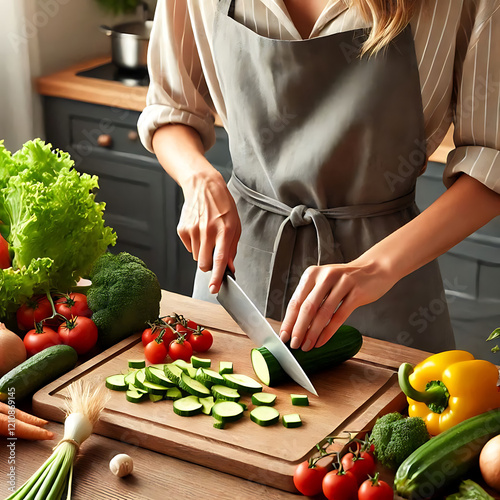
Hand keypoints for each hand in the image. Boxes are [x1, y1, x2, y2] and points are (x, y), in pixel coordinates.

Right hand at [177, 169, 240, 293]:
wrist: (203, 186)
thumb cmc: (222, 205)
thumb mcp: (235, 226)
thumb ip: (232, 249)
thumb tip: (230, 268)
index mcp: (224, 230)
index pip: (220, 259)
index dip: (216, 276)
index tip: (214, 289)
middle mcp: (208, 231)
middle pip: (203, 264)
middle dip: (208, 266)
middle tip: (212, 254)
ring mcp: (193, 230)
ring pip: (196, 257)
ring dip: (202, 252)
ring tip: (207, 235)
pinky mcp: (182, 229)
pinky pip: (188, 248)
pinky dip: (194, 244)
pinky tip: (199, 230)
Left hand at [279, 257, 395, 350]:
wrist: (374, 269)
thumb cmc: (345, 280)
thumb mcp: (324, 283)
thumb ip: (311, 298)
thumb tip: (295, 326)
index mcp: (312, 274)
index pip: (296, 300)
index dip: (288, 320)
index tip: (283, 336)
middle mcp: (325, 276)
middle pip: (307, 307)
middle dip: (299, 328)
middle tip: (294, 344)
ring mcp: (342, 283)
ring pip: (323, 313)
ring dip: (313, 332)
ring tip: (307, 346)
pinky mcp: (357, 293)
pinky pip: (340, 316)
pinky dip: (329, 331)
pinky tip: (322, 341)